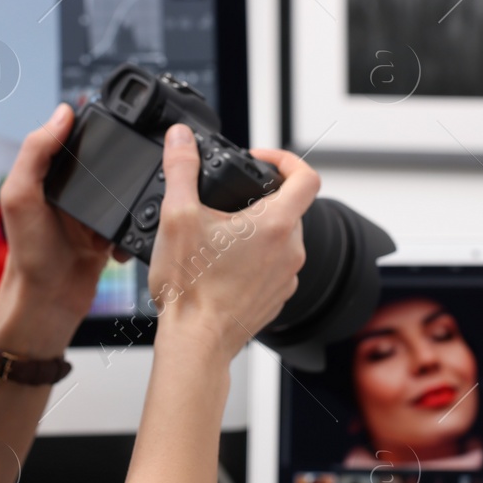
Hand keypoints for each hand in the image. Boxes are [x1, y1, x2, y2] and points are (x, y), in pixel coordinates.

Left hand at [0, 102, 117, 354]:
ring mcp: (91, 213)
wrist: (49, 303)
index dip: (88, 123)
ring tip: (143, 192)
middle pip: (104, 160)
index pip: (70, 137)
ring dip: (134, 192)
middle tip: (141, 154)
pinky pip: (131, 218)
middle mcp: (69, 191)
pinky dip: (137, 222)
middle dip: (122, 160)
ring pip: (123, 188)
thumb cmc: (27, 254)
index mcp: (46, 176)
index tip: (111, 113)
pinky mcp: (108, 234)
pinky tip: (133, 225)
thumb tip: (62, 112)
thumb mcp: (20, 196)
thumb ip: (36, 152)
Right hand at [146, 123, 320, 364]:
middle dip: (260, 198)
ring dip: (257, 230)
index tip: (260, 161)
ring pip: (281, 238)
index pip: (306, 176)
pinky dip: (255, 259)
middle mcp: (290, 250)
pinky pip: (274, 267)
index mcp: (274, 224)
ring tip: (220, 238)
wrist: (195, 343)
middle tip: (226, 204)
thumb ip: (180, 169)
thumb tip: (181, 138)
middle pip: (289, 207)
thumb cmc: (190, 288)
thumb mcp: (176, 217)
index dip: (285, 159)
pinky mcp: (277, 298)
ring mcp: (287, 277)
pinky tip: (224, 267)